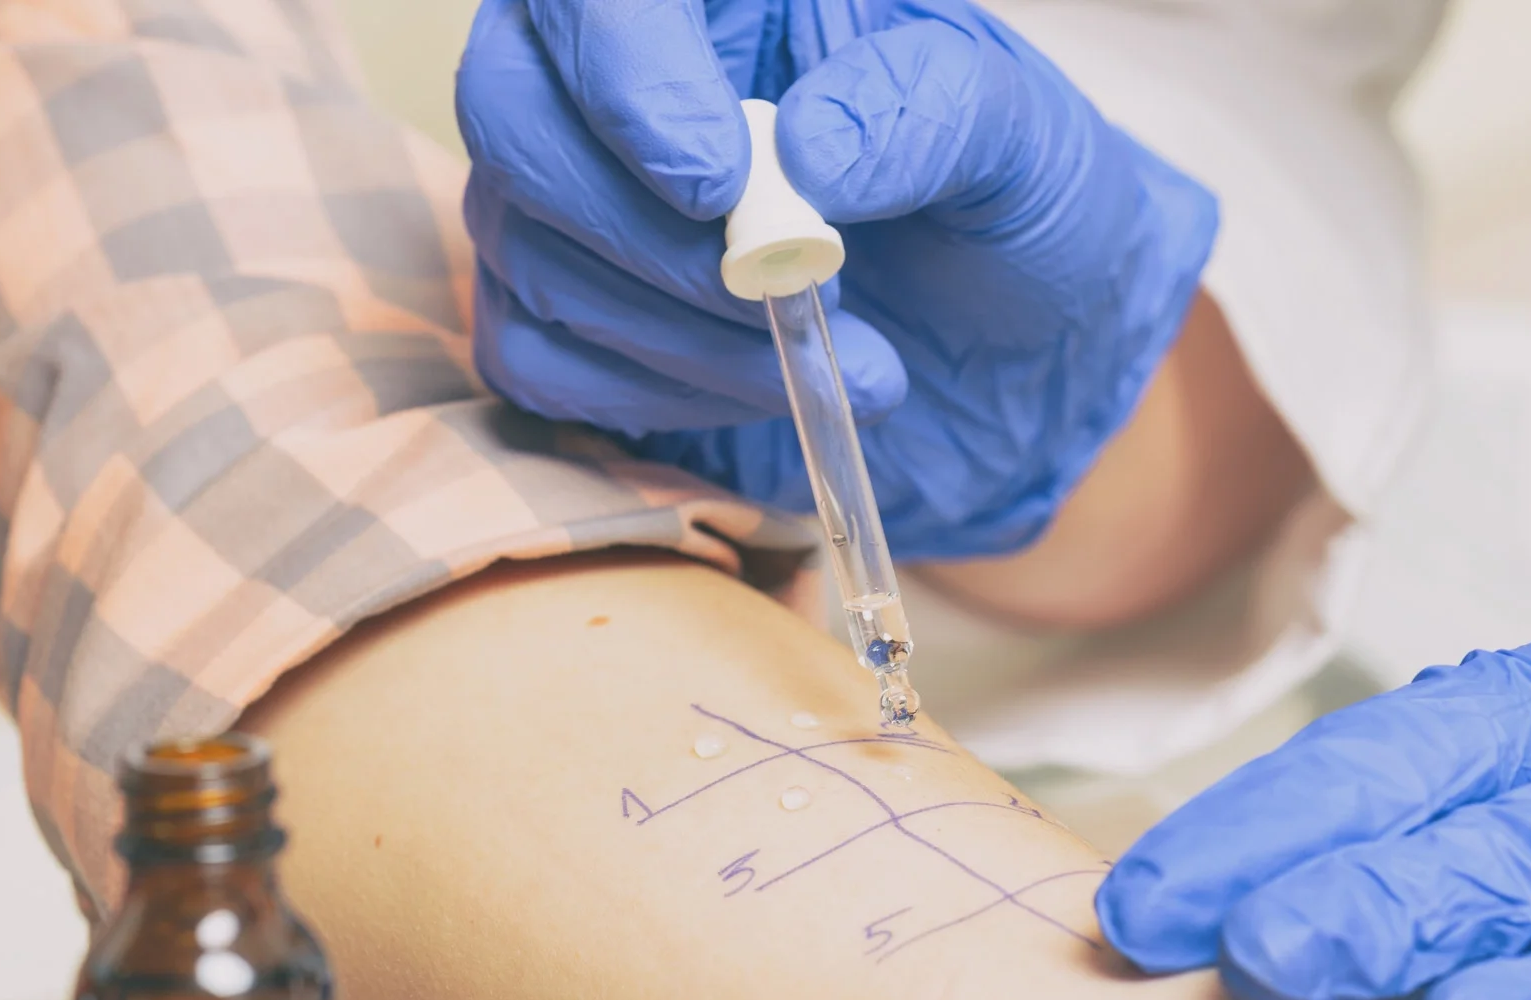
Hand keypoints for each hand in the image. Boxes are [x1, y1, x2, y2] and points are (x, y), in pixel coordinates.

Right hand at [454, 0, 1216, 557]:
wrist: (1016, 343)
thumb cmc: (1011, 207)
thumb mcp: (1020, 141)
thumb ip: (931, 113)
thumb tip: (805, 152)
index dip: (628, 81)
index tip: (715, 187)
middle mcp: (617, 74)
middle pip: (510, 110)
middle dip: (635, 231)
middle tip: (770, 294)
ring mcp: (576, 191)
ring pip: (524, 249)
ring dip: (673, 334)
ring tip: (834, 356)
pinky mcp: (567, 309)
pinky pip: (531, 353)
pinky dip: (644, 394)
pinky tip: (759, 391)